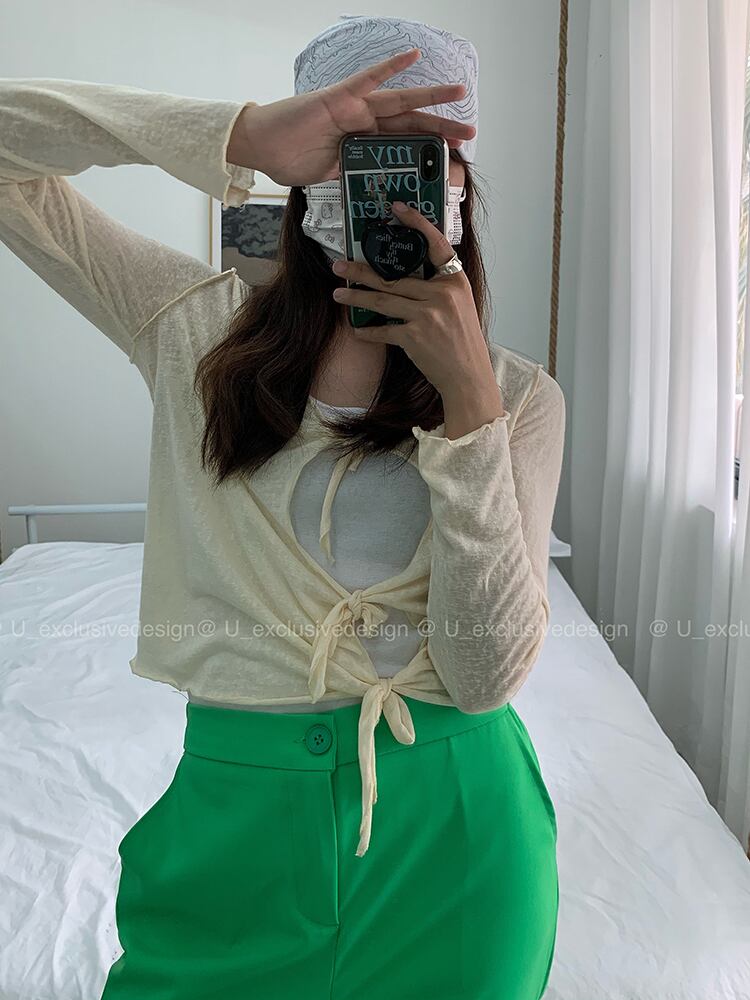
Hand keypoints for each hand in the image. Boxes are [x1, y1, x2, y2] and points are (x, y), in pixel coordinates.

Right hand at [227, 48, 476, 186]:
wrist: (259, 148)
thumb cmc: (288, 159)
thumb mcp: (331, 176)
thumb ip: (352, 174)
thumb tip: (371, 187)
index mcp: (362, 142)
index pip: (402, 144)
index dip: (428, 148)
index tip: (454, 156)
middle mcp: (363, 122)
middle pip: (410, 123)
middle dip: (441, 127)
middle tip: (471, 132)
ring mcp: (353, 108)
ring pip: (399, 100)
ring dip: (430, 96)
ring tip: (459, 92)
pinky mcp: (339, 98)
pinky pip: (368, 79)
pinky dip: (390, 67)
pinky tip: (412, 56)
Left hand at [331, 200, 504, 433]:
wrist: (468, 376)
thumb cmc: (463, 343)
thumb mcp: (460, 307)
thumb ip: (438, 290)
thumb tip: (405, 279)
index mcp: (455, 282)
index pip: (436, 244)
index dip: (417, 224)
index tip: (397, 209)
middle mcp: (441, 295)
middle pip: (394, 278)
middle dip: (363, 273)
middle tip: (340, 266)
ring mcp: (427, 315)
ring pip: (383, 300)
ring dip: (356, 297)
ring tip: (338, 294)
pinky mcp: (414, 337)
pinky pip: (383, 330)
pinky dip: (368, 331)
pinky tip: (357, 330)